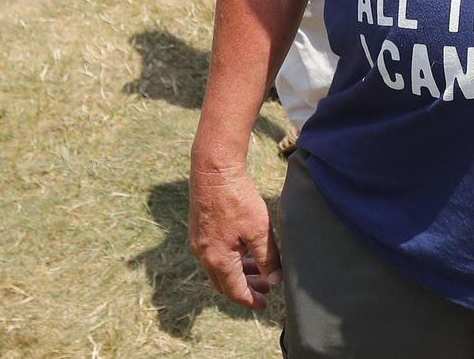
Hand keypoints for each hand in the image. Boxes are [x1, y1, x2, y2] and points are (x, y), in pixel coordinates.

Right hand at [188, 161, 281, 309]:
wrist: (214, 170)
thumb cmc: (237, 198)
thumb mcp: (259, 230)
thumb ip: (268, 258)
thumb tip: (274, 281)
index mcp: (218, 260)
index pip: (235, 291)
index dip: (251, 300)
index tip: (264, 304)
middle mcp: (204, 255)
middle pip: (224, 284)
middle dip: (245, 288)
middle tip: (266, 288)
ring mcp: (199, 243)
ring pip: (219, 269)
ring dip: (238, 273)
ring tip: (259, 270)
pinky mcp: (199, 230)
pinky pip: (214, 255)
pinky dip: (230, 260)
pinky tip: (245, 250)